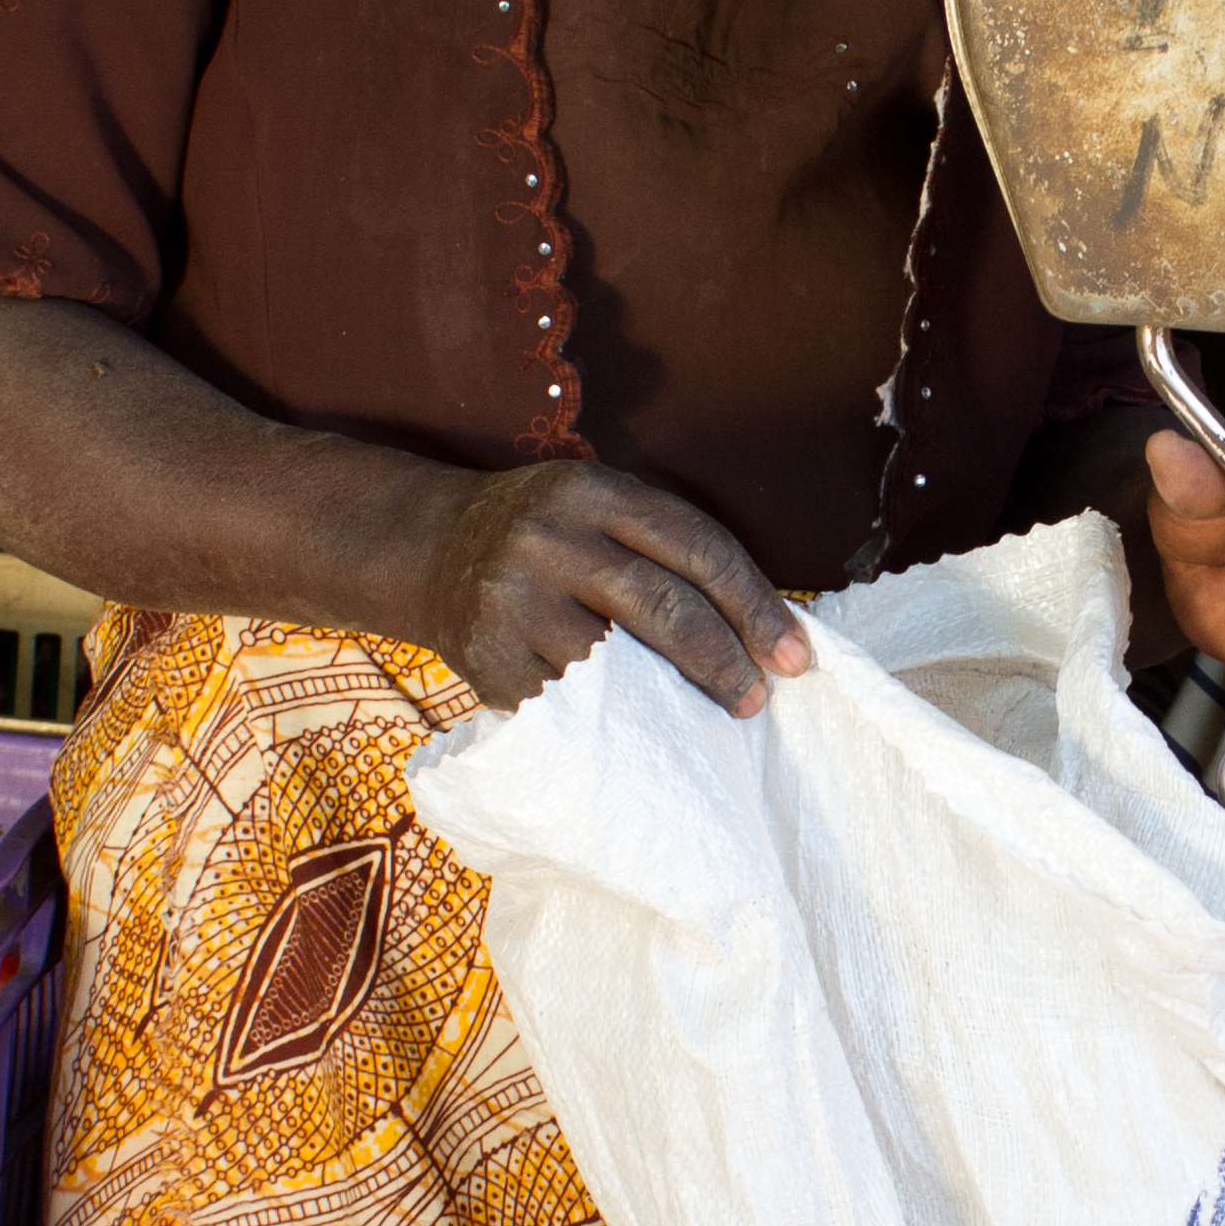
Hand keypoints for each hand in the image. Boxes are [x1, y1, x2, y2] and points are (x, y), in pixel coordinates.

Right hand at [419, 458, 810, 717]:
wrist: (430, 547)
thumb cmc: (546, 536)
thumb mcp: (598, 508)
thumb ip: (666, 549)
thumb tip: (763, 632)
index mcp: (593, 492)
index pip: (696, 547)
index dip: (755, 606)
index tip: (793, 656)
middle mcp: (549, 538)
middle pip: (663, 607)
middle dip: (724, 662)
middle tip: (756, 700)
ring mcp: (512, 599)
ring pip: (616, 665)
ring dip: (673, 702)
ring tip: (707, 719)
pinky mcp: (486, 657)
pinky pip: (567, 703)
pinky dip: (612, 722)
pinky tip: (640, 733)